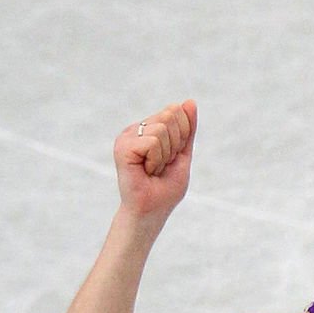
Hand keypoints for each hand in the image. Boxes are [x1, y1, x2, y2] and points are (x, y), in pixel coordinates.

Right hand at [113, 100, 196, 217]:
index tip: (170, 159)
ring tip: (153, 169)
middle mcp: (136, 129)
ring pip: (163, 129)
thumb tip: (190, 101)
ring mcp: (127, 137)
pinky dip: (156, 160)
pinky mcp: (123, 146)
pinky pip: (153, 142)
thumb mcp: (183, 154)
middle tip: (162, 165)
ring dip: (165, 155)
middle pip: (171, 117)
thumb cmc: (165, 188)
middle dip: (175, 145)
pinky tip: (146, 171)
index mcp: (149, 129)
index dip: (182, 139)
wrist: (151, 211)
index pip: (177, 113)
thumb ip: (187, 129)